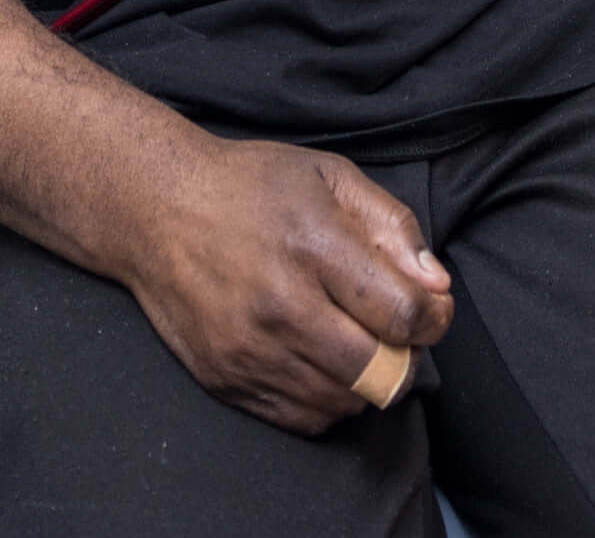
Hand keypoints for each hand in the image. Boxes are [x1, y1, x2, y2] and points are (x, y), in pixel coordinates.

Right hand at [128, 138, 454, 432]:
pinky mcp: (226, 381)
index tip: (434, 310)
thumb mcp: (332, 177)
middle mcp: (282, 307)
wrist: (159, 210)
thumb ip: (393, 226)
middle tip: (401, 333)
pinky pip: (300, 419)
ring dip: (367, 382)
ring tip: (359, 342)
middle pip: (377, 372)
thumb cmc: (253, 185)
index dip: (434, 319)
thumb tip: (436, 286)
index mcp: (315, 247)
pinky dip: (327, 400)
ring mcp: (250, 352)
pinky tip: (324, 362)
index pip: (401, 314)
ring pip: (342, 403)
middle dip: (406, 356)